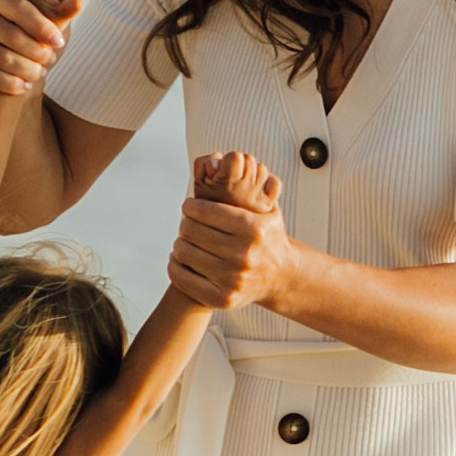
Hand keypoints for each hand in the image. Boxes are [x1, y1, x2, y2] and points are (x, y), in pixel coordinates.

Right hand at [0, 0, 80, 100]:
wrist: (18, 71)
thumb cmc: (36, 41)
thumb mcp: (54, 24)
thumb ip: (64, 5)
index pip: (19, 7)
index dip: (41, 25)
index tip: (59, 41)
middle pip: (10, 34)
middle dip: (36, 50)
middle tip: (50, 60)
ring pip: (1, 57)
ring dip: (26, 69)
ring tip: (39, 74)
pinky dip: (9, 83)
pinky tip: (23, 86)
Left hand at [170, 156, 295, 311]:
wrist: (281, 277)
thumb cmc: (268, 236)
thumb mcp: (268, 207)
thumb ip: (253, 182)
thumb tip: (230, 156)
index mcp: (252, 228)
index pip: (204, 211)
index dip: (191, 207)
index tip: (189, 207)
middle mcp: (243, 254)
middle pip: (191, 231)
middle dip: (185, 224)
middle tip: (187, 223)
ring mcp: (232, 279)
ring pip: (184, 252)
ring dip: (179, 243)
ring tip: (185, 240)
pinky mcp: (221, 298)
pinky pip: (182, 277)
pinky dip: (175, 265)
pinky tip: (179, 258)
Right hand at [192, 148, 280, 213]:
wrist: (225, 239)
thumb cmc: (209, 209)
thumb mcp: (198, 185)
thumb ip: (203, 165)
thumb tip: (217, 158)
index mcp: (224, 186)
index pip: (236, 156)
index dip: (228, 161)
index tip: (223, 171)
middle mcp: (243, 193)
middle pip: (249, 159)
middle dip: (240, 165)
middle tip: (232, 179)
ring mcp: (257, 200)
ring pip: (262, 169)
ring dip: (253, 173)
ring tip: (241, 187)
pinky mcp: (268, 206)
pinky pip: (275, 183)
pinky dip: (268, 184)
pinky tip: (256, 191)